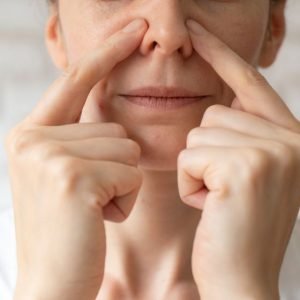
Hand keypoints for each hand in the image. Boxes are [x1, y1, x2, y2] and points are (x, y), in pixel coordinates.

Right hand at [5, 19, 146, 299]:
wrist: (54, 284)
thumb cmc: (70, 231)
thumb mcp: (69, 176)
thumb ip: (84, 139)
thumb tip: (113, 116)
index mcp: (31, 132)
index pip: (78, 78)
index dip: (107, 51)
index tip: (134, 27)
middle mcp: (32, 137)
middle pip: (113, 127)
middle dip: (116, 166)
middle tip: (91, 200)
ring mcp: (49, 154)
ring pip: (126, 148)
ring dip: (121, 183)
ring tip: (93, 211)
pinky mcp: (73, 177)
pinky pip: (129, 172)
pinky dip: (126, 198)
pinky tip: (99, 221)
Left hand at [177, 20, 299, 299]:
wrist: (241, 278)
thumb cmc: (233, 228)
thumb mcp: (244, 175)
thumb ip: (237, 137)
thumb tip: (212, 113)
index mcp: (291, 136)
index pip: (248, 82)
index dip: (221, 53)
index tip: (198, 29)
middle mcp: (292, 137)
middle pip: (213, 114)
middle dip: (205, 154)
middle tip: (223, 191)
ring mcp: (274, 150)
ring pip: (198, 134)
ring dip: (198, 170)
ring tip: (218, 200)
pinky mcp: (245, 167)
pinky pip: (189, 156)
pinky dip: (189, 183)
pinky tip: (212, 208)